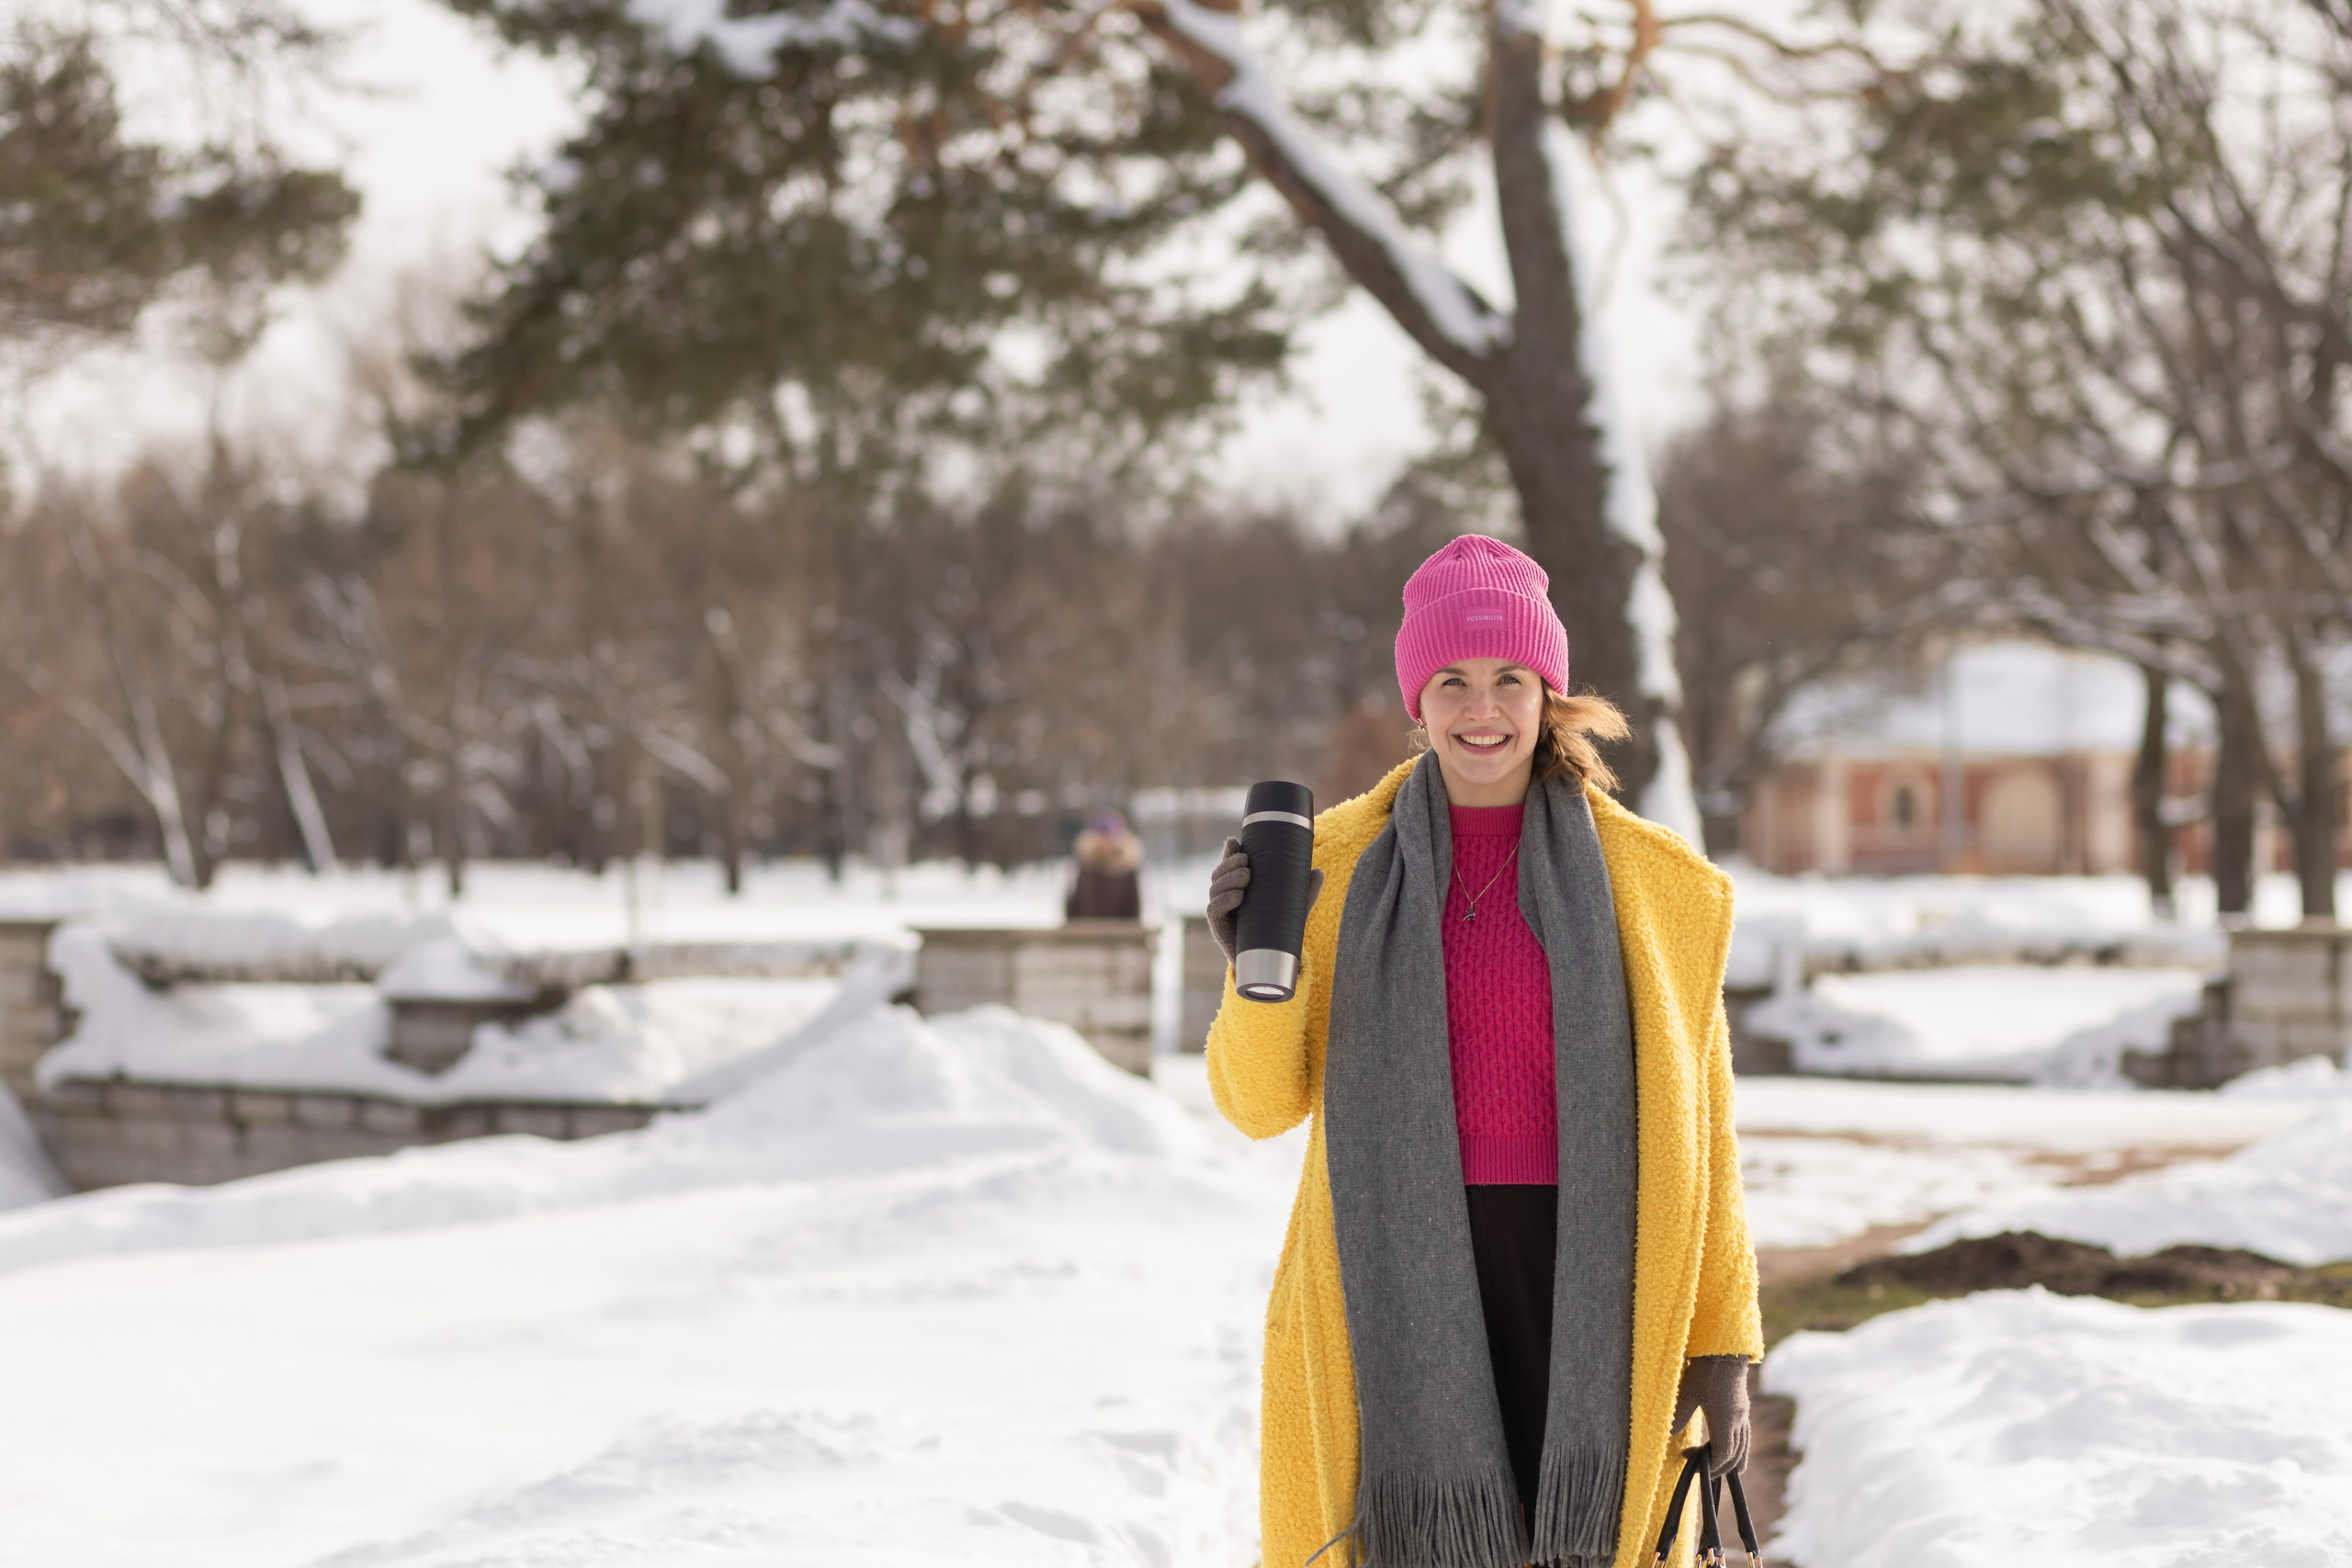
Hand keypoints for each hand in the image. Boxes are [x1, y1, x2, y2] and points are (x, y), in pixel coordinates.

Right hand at [1204, 837, 1322, 964]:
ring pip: (1215, 889)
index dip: (1228, 853)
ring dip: (1228, 878)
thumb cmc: (1277, 931)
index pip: (1228, 866)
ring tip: (1246, 875)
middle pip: (1218, 874)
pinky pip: (1214, 910)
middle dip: (1229, 863)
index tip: (1236, 842)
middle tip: (1246, 859)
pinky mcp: (1219, 929)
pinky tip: (1238, 896)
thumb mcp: (1292, 908)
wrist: (1267, 963)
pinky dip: (1224, 900)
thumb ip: (1304, 890)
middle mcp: (1224, 897)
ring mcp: (1220, 913)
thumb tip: (1319, 871)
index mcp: (1237, 887)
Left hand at [1671, 1356, 1750, 1477]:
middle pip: (1735, 1456)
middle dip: (1719, 1468)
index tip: (1689, 1459)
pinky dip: (1736, 1449)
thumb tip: (1669, 1434)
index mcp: (1725, 1421)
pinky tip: (1725, 1445)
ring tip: (1715, 1465)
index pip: (1723, 1455)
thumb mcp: (1687, 1392)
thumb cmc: (1705, 1371)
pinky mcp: (1742, 1410)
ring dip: (1730, 1461)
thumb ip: (1679, 1415)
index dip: (1709, 1465)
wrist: (1725, 1351)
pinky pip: (1744, 1437)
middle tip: (1700, 1468)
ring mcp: (1742, 1416)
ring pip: (1742, 1448)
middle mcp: (1738, 1422)